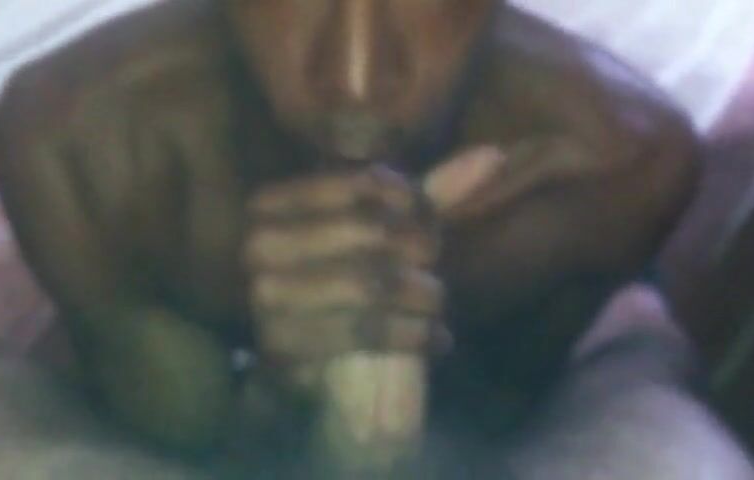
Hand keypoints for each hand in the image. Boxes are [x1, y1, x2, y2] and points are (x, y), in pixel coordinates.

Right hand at [245, 166, 445, 365]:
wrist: (297, 361)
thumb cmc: (341, 280)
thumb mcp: (373, 233)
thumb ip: (424, 197)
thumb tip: (493, 156)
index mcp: (272, 203)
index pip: (362, 182)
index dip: (412, 200)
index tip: (429, 222)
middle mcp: (260, 244)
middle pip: (372, 231)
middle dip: (420, 248)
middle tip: (434, 265)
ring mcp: (266, 296)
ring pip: (371, 284)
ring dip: (423, 295)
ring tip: (436, 305)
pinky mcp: (282, 345)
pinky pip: (366, 331)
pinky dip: (414, 335)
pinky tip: (436, 338)